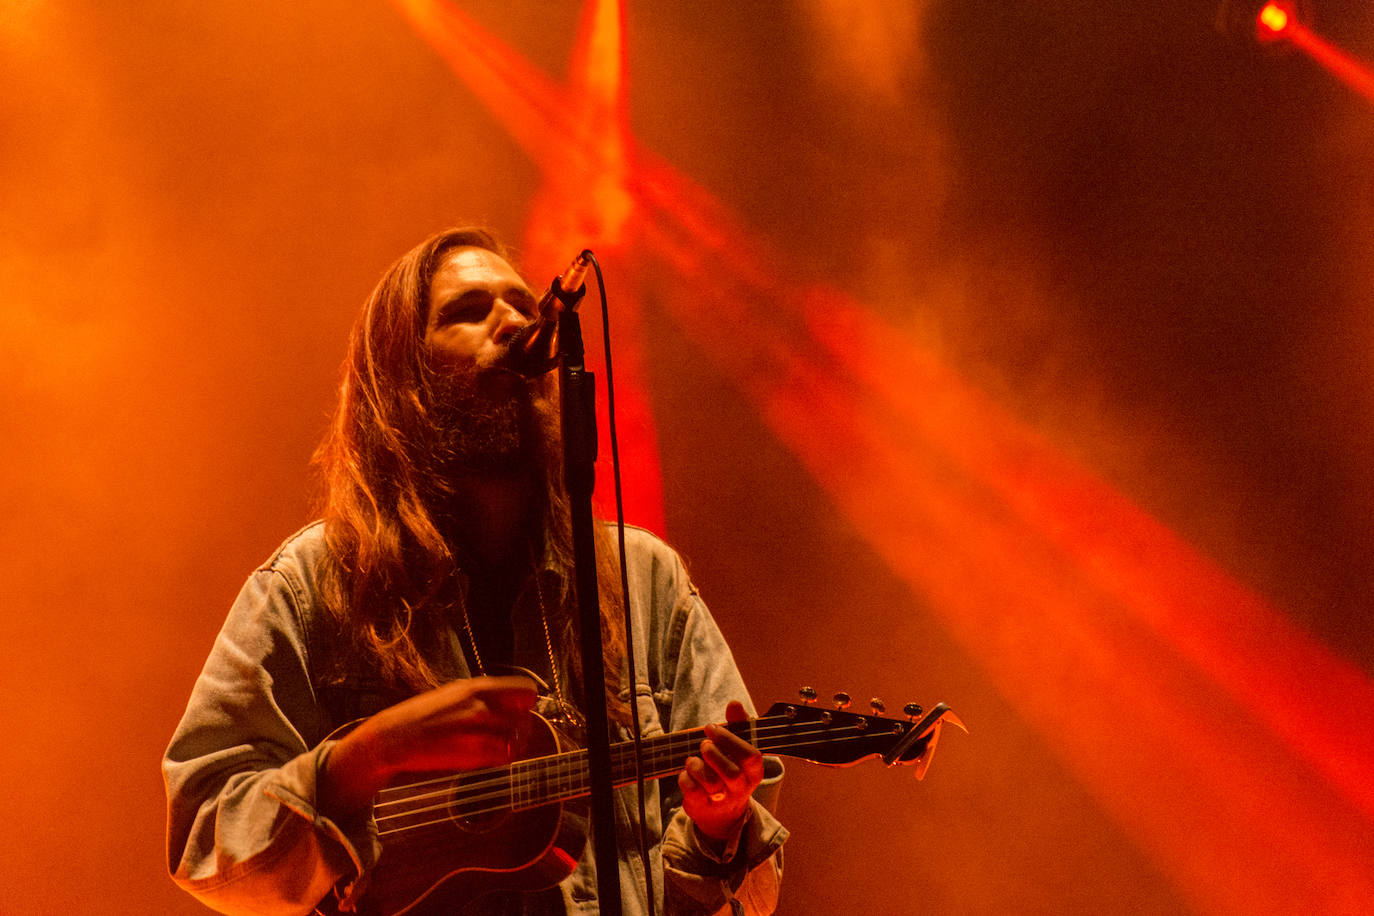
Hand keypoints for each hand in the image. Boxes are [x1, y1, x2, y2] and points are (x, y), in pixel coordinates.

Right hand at [321, 676, 535, 816]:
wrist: (393, 737)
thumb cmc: (423, 715)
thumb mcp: (455, 693)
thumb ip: (483, 695)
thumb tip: (510, 700)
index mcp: (478, 686)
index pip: (527, 690)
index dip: (526, 704)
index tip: (518, 712)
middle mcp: (482, 704)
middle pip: (526, 717)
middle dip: (521, 728)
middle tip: (508, 735)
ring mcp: (478, 729)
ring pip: (518, 739)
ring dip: (512, 745)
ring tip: (494, 747)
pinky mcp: (472, 753)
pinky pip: (505, 757)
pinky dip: (500, 759)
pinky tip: (485, 758)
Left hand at [679, 701, 764, 842]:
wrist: (722, 812)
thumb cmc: (730, 770)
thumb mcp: (737, 749)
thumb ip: (738, 725)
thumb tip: (735, 704)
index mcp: (754, 771)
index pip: (751, 756)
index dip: (729, 740)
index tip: (711, 727)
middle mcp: (742, 787)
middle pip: (732, 773)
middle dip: (713, 754)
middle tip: (703, 744)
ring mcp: (723, 800)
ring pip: (711, 783)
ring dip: (697, 766)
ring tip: (692, 759)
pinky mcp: (704, 807)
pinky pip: (693, 792)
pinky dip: (686, 778)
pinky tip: (687, 771)